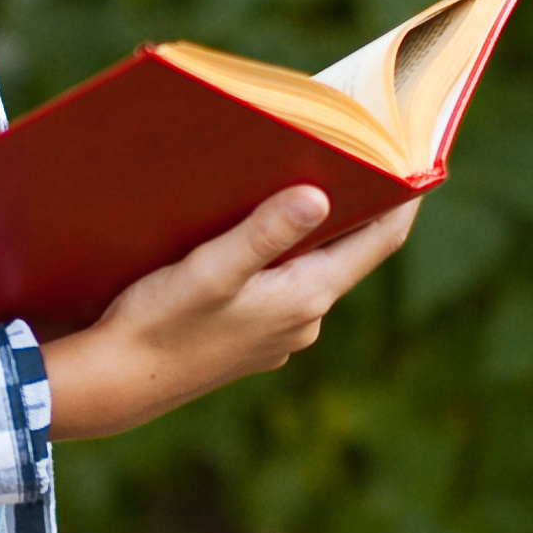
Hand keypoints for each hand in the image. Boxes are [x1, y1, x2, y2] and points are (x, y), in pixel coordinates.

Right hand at [41, 186, 420, 443]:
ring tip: (294, 178)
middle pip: (347, 250)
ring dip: (308, 229)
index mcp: (306, 298)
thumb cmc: (159, 323)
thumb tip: (322, 196)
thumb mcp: (213, 269)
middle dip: (351, 202)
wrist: (115, 385)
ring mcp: (279, 335)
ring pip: (310, 268)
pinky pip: (280, 287)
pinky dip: (277, 256)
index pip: (380, 240)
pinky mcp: (251, 340)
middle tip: (350, 147)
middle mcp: (304, 321)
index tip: (417, 154)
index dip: (404, 196)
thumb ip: (266, 232)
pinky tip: (248, 234)